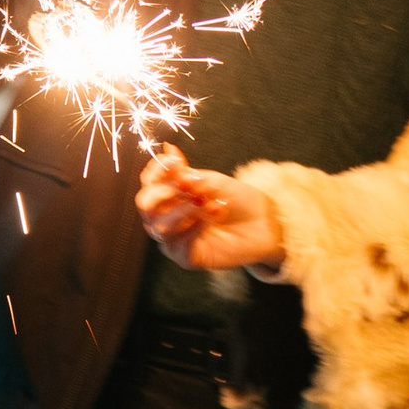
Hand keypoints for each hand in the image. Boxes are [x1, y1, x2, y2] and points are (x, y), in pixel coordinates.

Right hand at [135, 147, 284, 272]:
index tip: (175, 161)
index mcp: (171, 195)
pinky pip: (178, 244)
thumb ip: (189, 174)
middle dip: (163, 193)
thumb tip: (167, 151)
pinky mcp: (186, 257)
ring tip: (210, 203)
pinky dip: (194, 228)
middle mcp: (167, 216)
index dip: (156, 170)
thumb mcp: (214, 182)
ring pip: (159, 226)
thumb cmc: (238, 200)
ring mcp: (174, 238)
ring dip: (185, 210)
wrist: (264, 223)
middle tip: (188, 188)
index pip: (149, 182)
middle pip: (145, 205)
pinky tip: (212, 216)